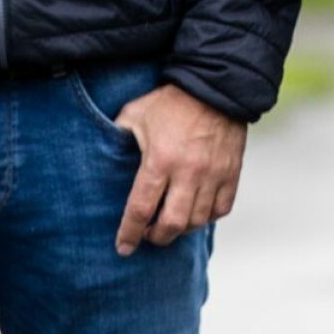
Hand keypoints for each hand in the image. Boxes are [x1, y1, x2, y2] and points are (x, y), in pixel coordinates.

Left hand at [112, 83, 246, 253]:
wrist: (215, 86)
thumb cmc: (170, 101)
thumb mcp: (135, 113)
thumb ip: (118, 134)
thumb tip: (102, 152)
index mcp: (159, 160)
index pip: (141, 209)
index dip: (129, 233)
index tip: (123, 248)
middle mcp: (187, 172)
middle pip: (171, 224)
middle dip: (156, 237)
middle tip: (149, 235)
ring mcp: (213, 174)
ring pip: (197, 221)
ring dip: (181, 229)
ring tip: (171, 223)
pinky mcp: (231, 172)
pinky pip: (221, 209)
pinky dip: (207, 217)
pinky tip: (196, 212)